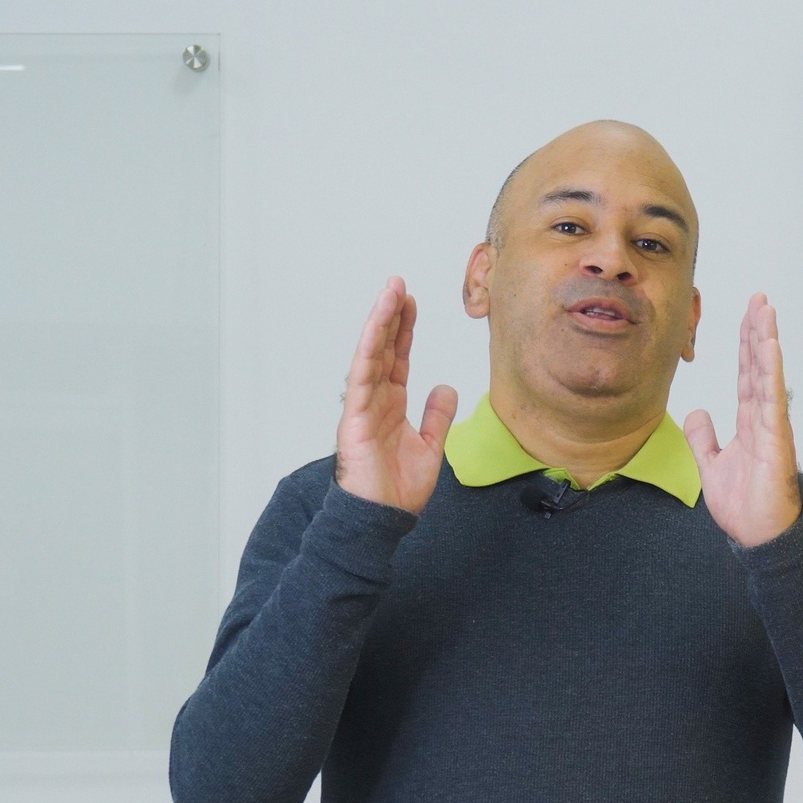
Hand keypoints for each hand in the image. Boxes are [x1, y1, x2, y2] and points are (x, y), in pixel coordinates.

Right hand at [335, 277, 457, 513]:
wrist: (383, 518)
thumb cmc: (398, 489)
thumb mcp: (431, 446)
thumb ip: (438, 416)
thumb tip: (447, 388)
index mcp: (392, 404)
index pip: (398, 358)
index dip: (405, 330)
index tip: (412, 302)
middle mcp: (375, 399)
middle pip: (384, 348)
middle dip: (391, 315)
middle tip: (399, 284)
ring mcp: (363, 406)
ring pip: (371, 355)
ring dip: (379, 322)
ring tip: (389, 292)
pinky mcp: (355, 417)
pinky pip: (362, 377)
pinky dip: (368, 350)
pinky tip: (376, 327)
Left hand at [684, 293, 802, 546]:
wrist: (757, 536)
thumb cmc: (744, 506)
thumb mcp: (710, 465)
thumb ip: (703, 438)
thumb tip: (695, 412)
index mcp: (749, 422)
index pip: (747, 373)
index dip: (746, 343)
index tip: (747, 315)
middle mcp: (763, 418)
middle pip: (759, 364)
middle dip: (758, 329)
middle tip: (759, 298)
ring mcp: (772, 425)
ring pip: (768, 373)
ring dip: (766, 338)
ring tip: (765, 308)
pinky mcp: (776, 438)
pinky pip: (772, 397)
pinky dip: (770, 369)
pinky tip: (769, 344)